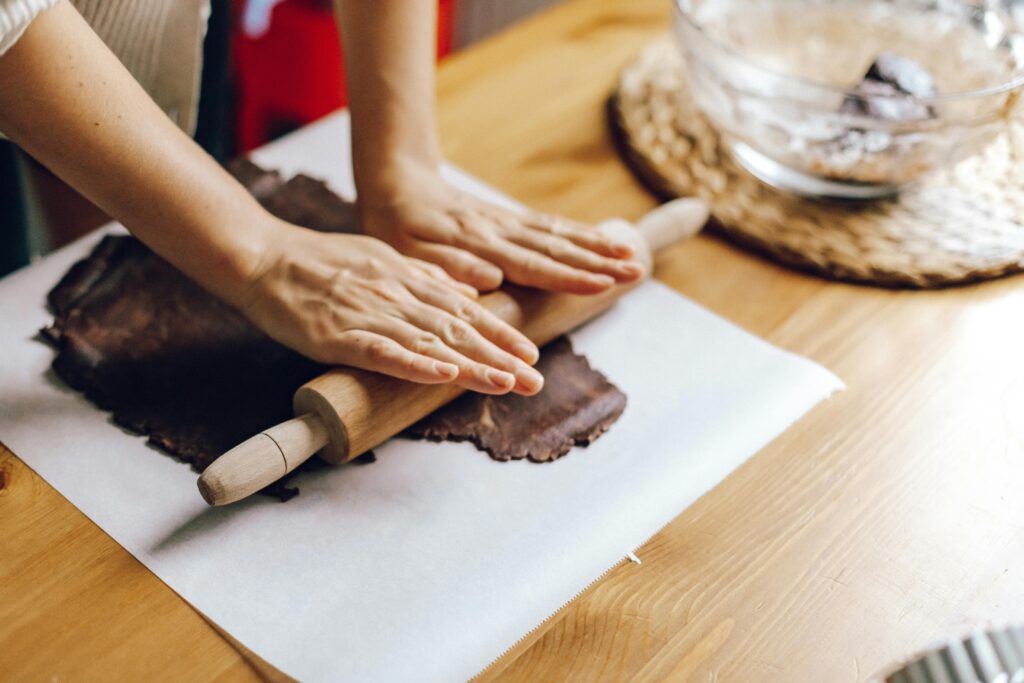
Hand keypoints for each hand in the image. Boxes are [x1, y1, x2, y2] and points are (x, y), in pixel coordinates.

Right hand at [237, 219, 542, 394]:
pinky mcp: (338, 335)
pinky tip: (444, 375)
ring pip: (429, 341)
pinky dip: (415, 363)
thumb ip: (424, 276)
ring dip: (472, 364)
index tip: (530, 353)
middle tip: (536, 378)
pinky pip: (382, 351)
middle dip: (499, 354)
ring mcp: (368, 314)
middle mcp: (396, 294)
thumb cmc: (319, 261)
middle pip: (457, 328)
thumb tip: (467, 290)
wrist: (263, 257)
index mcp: (407, 278)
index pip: (463, 310)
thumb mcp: (380, 258)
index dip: (499, 332)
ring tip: (508, 382)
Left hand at [358, 168, 645, 292]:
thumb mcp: (406, 251)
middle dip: (598, 262)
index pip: (530, 263)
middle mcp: (499, 231)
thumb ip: (445, 264)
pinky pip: (550, 227)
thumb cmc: (395, 226)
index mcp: (476, 243)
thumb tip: (489, 279)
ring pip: (559, 235)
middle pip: (556, 248)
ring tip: (633, 258)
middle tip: (637, 272)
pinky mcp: (509, 219)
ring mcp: (507, 222)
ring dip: (597, 248)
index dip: (568, 276)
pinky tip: (605, 241)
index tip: (602, 284)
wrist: (396, 181)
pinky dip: (581, 234)